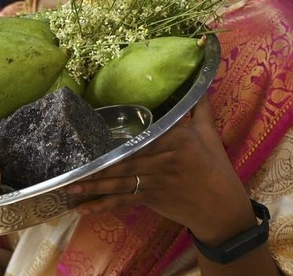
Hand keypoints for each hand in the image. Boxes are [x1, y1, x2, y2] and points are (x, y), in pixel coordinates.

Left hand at [66, 96, 253, 240]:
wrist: (223, 208)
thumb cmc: (216, 167)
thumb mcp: (209, 134)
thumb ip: (200, 108)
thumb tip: (200, 83)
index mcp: (177, 140)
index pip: (143, 140)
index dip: (118, 146)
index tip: (94, 145)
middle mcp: (165, 160)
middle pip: (126, 162)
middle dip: (97, 169)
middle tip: (70, 171)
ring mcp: (157, 182)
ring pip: (121, 182)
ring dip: (94, 186)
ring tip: (70, 188)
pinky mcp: (153, 199)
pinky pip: (125, 201)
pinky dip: (104, 206)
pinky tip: (84, 209)